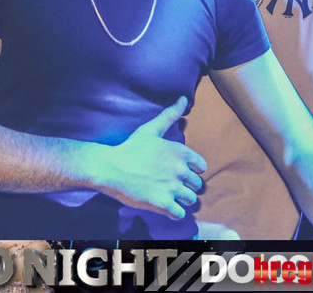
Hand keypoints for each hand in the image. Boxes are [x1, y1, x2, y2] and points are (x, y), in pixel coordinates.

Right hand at [92, 96, 205, 219]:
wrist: (110, 168)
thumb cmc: (130, 147)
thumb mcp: (151, 129)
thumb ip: (170, 115)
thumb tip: (183, 98)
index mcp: (181, 152)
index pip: (201, 166)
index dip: (192, 169)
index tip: (179, 171)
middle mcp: (180, 171)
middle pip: (196, 185)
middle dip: (186, 185)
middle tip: (171, 184)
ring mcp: (172, 188)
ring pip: (190, 200)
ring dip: (181, 199)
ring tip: (168, 195)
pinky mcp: (164, 204)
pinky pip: (179, 214)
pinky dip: (174, 212)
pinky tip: (164, 206)